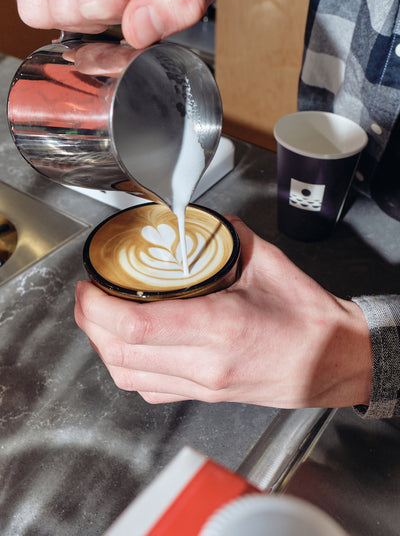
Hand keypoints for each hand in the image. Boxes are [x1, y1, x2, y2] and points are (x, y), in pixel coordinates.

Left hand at [74, 217, 372, 408]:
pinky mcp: (204, 396)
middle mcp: (206, 363)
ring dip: (102, 346)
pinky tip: (128, 344)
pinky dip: (125, 365)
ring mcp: (203, 385)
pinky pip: (148, 389)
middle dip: (90, 323)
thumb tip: (197, 223)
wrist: (333, 363)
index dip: (99, 307)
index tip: (89, 285)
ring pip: (128, 377)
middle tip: (88, 295)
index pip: (139, 325)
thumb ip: (225, 237)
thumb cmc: (307, 317)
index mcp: (221, 326)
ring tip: (100, 317)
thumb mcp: (268, 262)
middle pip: (121, 354)